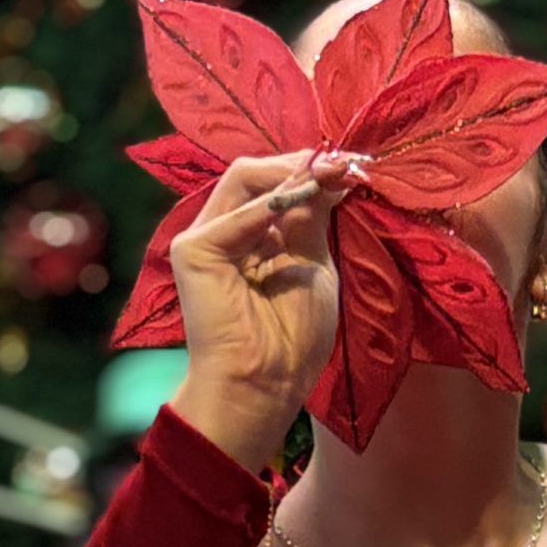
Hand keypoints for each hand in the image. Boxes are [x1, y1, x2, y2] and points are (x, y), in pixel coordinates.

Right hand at [167, 150, 355, 472]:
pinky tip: (304, 197)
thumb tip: (329, 174)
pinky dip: (271, 203)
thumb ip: (312, 219)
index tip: (352, 165)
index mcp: (254, 237)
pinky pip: (235, 213)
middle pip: (257, 176)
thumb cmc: (293, 339)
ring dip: (290, 173)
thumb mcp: (314, 266)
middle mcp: (227, 231)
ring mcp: (206, 238)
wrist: (266, 383)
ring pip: (243, 180)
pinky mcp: (193, 251)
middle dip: (303, 165)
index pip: (277, 186)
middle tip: (344, 163)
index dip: (313, 171)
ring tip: (329, 174)